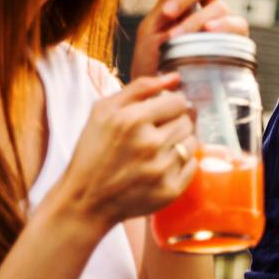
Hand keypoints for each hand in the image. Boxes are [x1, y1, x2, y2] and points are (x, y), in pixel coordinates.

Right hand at [54, 73, 196, 225]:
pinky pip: (193, 166)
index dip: (169, 106)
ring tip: (155, 152)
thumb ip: (140, 88)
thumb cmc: (93, 151)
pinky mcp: (170, 190)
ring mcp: (162, 169)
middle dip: (173, 124)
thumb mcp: (103, 111)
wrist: (85, 200)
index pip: (178, 101)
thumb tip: (175, 77)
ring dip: (179, 143)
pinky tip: (159, 168)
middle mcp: (150, 144)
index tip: (158, 114)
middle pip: (187, 121)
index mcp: (132, 120)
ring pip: (192, 142)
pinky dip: (180, 165)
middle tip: (153, 135)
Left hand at [130, 0, 249, 79]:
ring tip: (178, 38)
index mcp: (187, 0)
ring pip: (219, 6)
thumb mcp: (151, 30)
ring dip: (196, 19)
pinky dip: (223, 27)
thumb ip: (164, 1)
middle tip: (167, 14)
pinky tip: (208, 33)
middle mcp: (208, 9)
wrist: (159, 97)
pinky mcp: (233, 46)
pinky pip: (238, 28)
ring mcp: (222, 27)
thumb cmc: (152, 64)